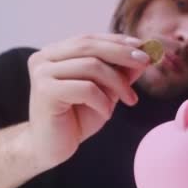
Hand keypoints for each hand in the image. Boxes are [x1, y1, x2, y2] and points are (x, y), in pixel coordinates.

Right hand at [26, 33, 149, 166]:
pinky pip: (85, 88)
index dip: (117, 40)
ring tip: (129, 100)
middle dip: (121, 53)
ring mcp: (42, 73)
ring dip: (117, 82)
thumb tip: (144, 55)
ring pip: (90, 66)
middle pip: (89, 46)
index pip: (89, 38)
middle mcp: (44, 58)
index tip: (142, 46)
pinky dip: (103, 100)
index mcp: (55, 53)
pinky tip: (106, 113)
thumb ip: (119, 73)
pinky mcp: (45, 91)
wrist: (50, 148)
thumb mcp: (104, 92)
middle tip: (145, 62)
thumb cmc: (75, 119)